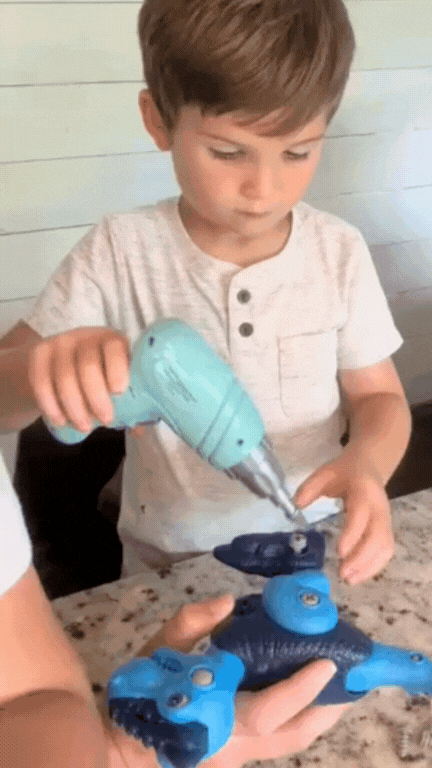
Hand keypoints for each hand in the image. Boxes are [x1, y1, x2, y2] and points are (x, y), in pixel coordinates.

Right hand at [27, 327, 129, 432]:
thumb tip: (139, 432)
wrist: (61, 364)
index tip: (119, 391)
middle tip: (106, 421)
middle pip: (88, 366)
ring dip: (75, 407)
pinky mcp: (39, 353)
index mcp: (113, 341)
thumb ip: (130, 405)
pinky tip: (60, 420)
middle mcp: (86, 337)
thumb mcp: (116, 383)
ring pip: (64, 376)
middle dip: (97, 398)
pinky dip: (50, 405)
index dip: (117, 369)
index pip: (114, 348)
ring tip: (84, 426)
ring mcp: (61, 343)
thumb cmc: (99, 377)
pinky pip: (41, 381)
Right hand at [107, 595, 349, 767]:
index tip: (325, 662)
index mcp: (215, 717)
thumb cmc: (138, 694)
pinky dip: (297, 719)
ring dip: (319, 716)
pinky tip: (305, 695)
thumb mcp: (157, 651)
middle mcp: (233, 744)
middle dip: (327, 708)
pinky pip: (277, 741)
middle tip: (349, 674)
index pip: (267, 709)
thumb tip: (229, 601)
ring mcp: (237, 756)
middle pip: (292, 736)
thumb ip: (190, 624)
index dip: (300, 688)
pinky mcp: (237, 757)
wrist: (119, 748)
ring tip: (338, 685)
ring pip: (290, 743)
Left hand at [295, 453, 393, 584]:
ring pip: (385, 547)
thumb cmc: (345, 472)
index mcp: (364, 492)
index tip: (340, 552)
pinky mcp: (386, 529)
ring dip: (369, 566)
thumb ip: (310, 487)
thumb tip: (297, 505)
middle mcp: (379, 508)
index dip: (353, 534)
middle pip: (378, 537)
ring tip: (349, 580)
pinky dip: (373, 566)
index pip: (362, 516)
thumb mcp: (325, 473)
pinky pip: (385, 550)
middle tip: (342, 573)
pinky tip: (357, 575)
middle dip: (362, 558)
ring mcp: (385, 519)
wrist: (368, 466)